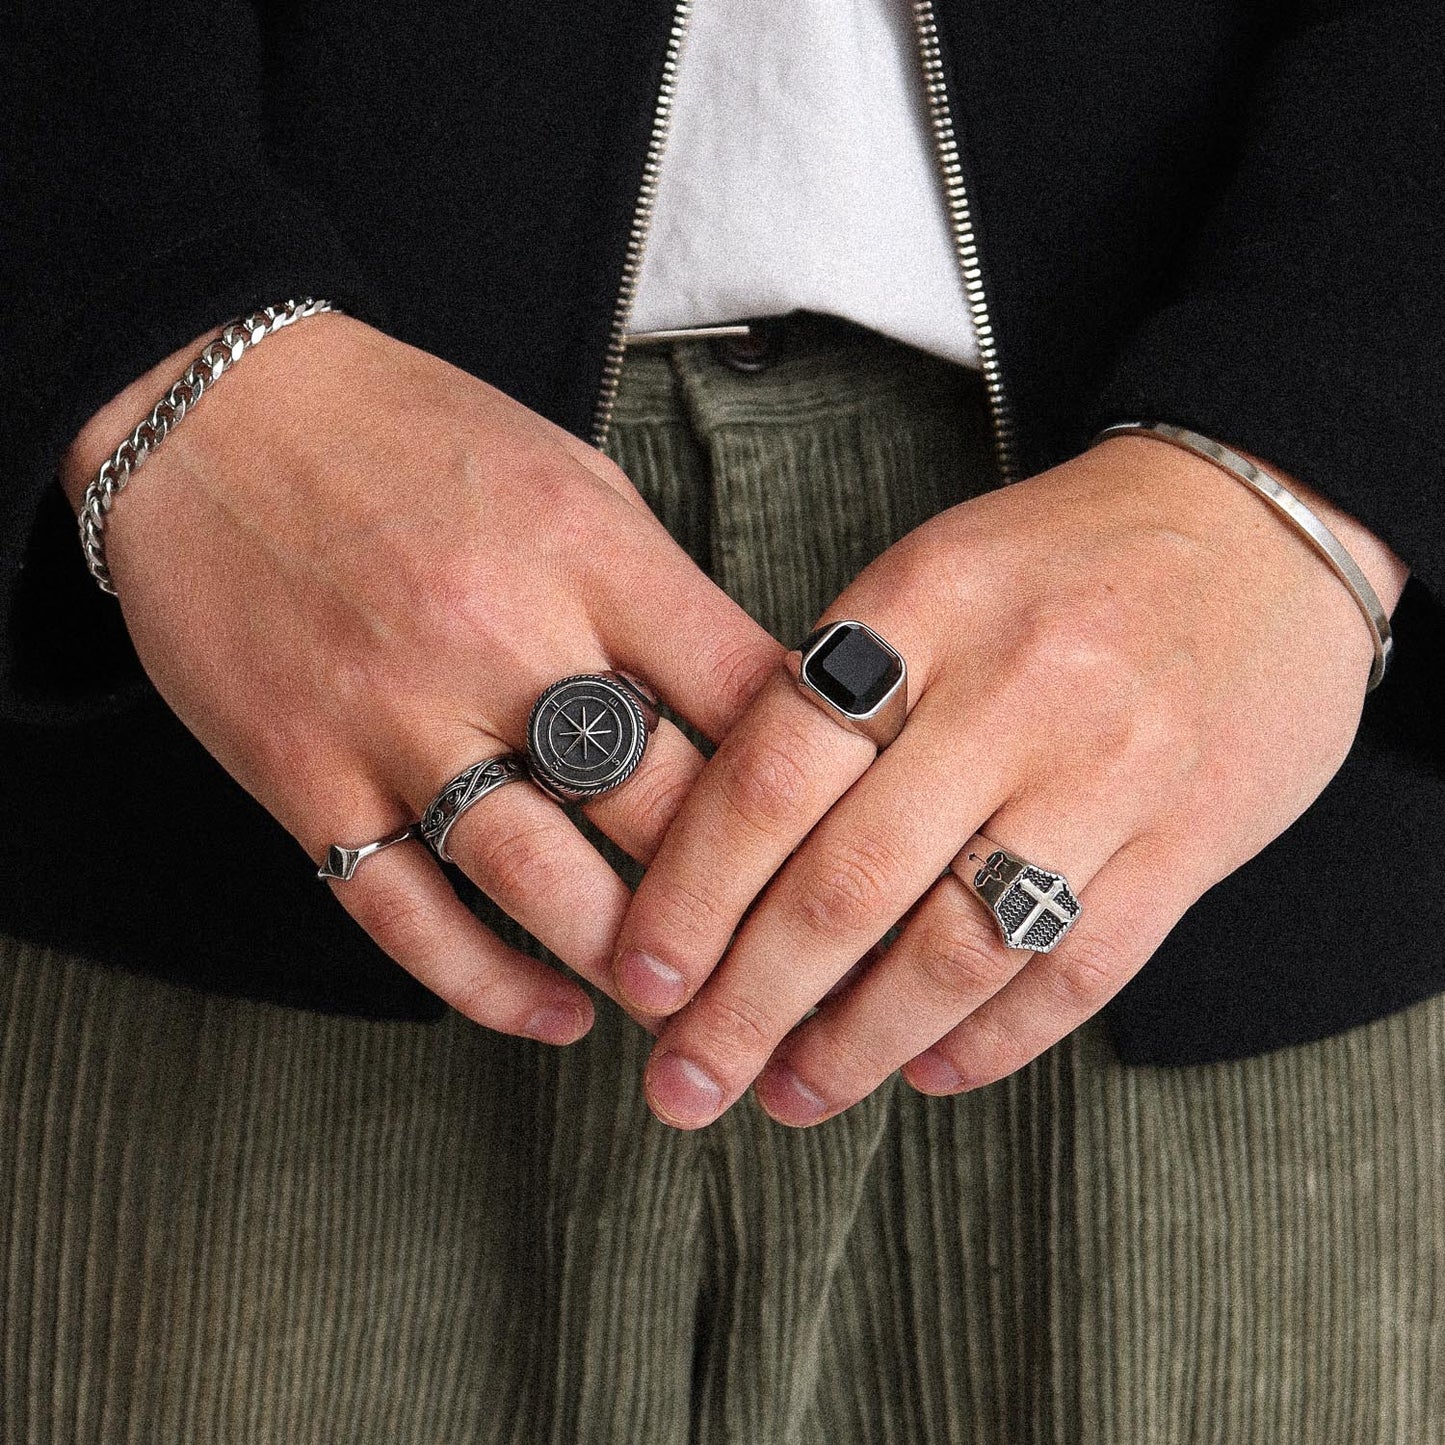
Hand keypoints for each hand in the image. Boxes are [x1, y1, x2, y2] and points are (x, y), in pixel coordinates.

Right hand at [60, 312, 781, 1043]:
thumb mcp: (569, 474)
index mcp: (587, 550)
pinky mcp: (306, 777)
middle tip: (789, 955)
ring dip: (628, 962)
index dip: (821, 778)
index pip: (746, 692)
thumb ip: (658, 592)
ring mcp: (395, 716)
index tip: (851, 841)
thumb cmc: (410, 435)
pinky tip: (553, 1013)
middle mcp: (499, 636)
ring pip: (541, 882)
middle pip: (663, 804)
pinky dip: (487, 985)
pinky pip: (406, 915)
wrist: (208, 411)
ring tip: (686, 1004)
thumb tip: (748, 708)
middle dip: (743, 897)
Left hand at [611, 434, 1407, 1126]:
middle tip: (687, 1078)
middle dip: (749, 1005)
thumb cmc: (1058, 562)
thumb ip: (837, 693)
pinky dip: (992, 1039)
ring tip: (792, 1095)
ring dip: (858, 1044)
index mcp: (921, 606)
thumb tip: (724, 852)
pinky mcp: (1192, 840)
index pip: (771, 777)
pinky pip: (1078, 971)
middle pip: (847, 884)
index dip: (692, 893)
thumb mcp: (929, 575)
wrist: (1257, 529)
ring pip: (957, 948)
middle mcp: (1015, 691)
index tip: (643, 975)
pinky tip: (927, 1070)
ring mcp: (1112, 771)